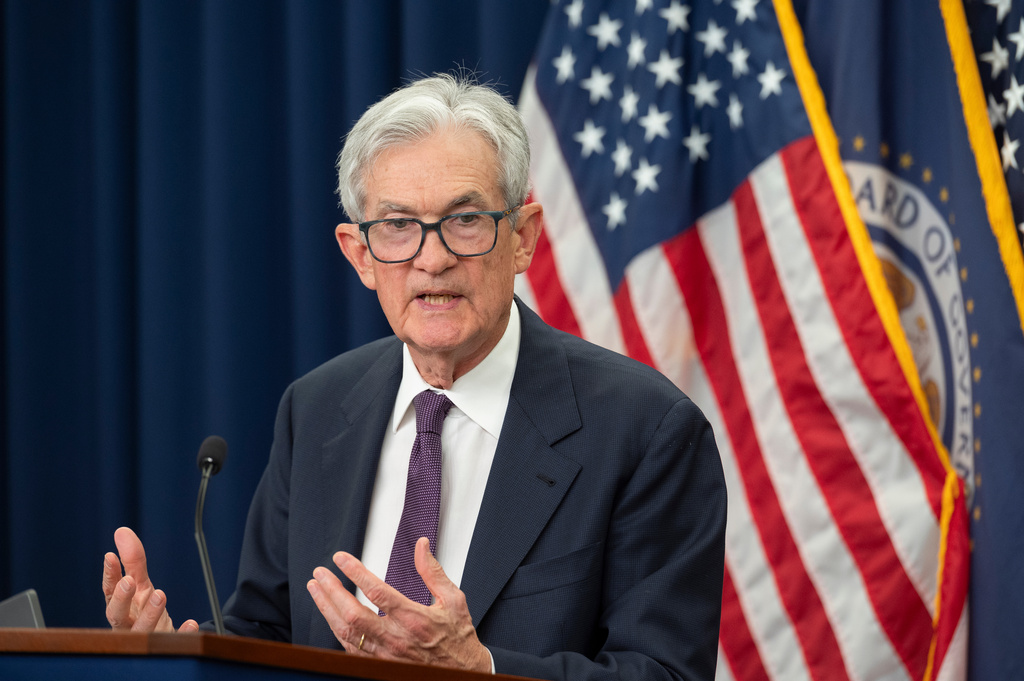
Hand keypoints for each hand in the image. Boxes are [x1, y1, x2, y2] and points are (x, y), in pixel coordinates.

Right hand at [102, 526, 198, 632]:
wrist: (159, 640)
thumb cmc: (143, 610)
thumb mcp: (140, 584)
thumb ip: (132, 561)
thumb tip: (122, 531)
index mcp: (121, 607)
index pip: (110, 591)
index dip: (109, 576)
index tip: (110, 556)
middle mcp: (128, 624)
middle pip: (118, 615)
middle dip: (122, 599)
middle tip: (130, 581)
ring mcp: (146, 637)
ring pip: (142, 630)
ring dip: (150, 614)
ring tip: (160, 594)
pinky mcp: (165, 646)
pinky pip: (173, 642)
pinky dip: (182, 633)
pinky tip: (191, 623)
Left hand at [306, 537, 490, 671]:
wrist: (463, 674)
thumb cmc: (458, 637)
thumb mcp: (453, 599)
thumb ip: (432, 572)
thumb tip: (421, 546)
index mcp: (414, 618)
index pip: (376, 591)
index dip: (355, 572)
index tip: (341, 559)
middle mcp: (396, 638)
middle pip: (353, 613)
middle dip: (332, 591)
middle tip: (320, 573)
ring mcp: (385, 654)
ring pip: (346, 632)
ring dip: (327, 609)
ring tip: (316, 589)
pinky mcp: (379, 664)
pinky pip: (350, 648)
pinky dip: (337, 630)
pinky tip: (330, 616)